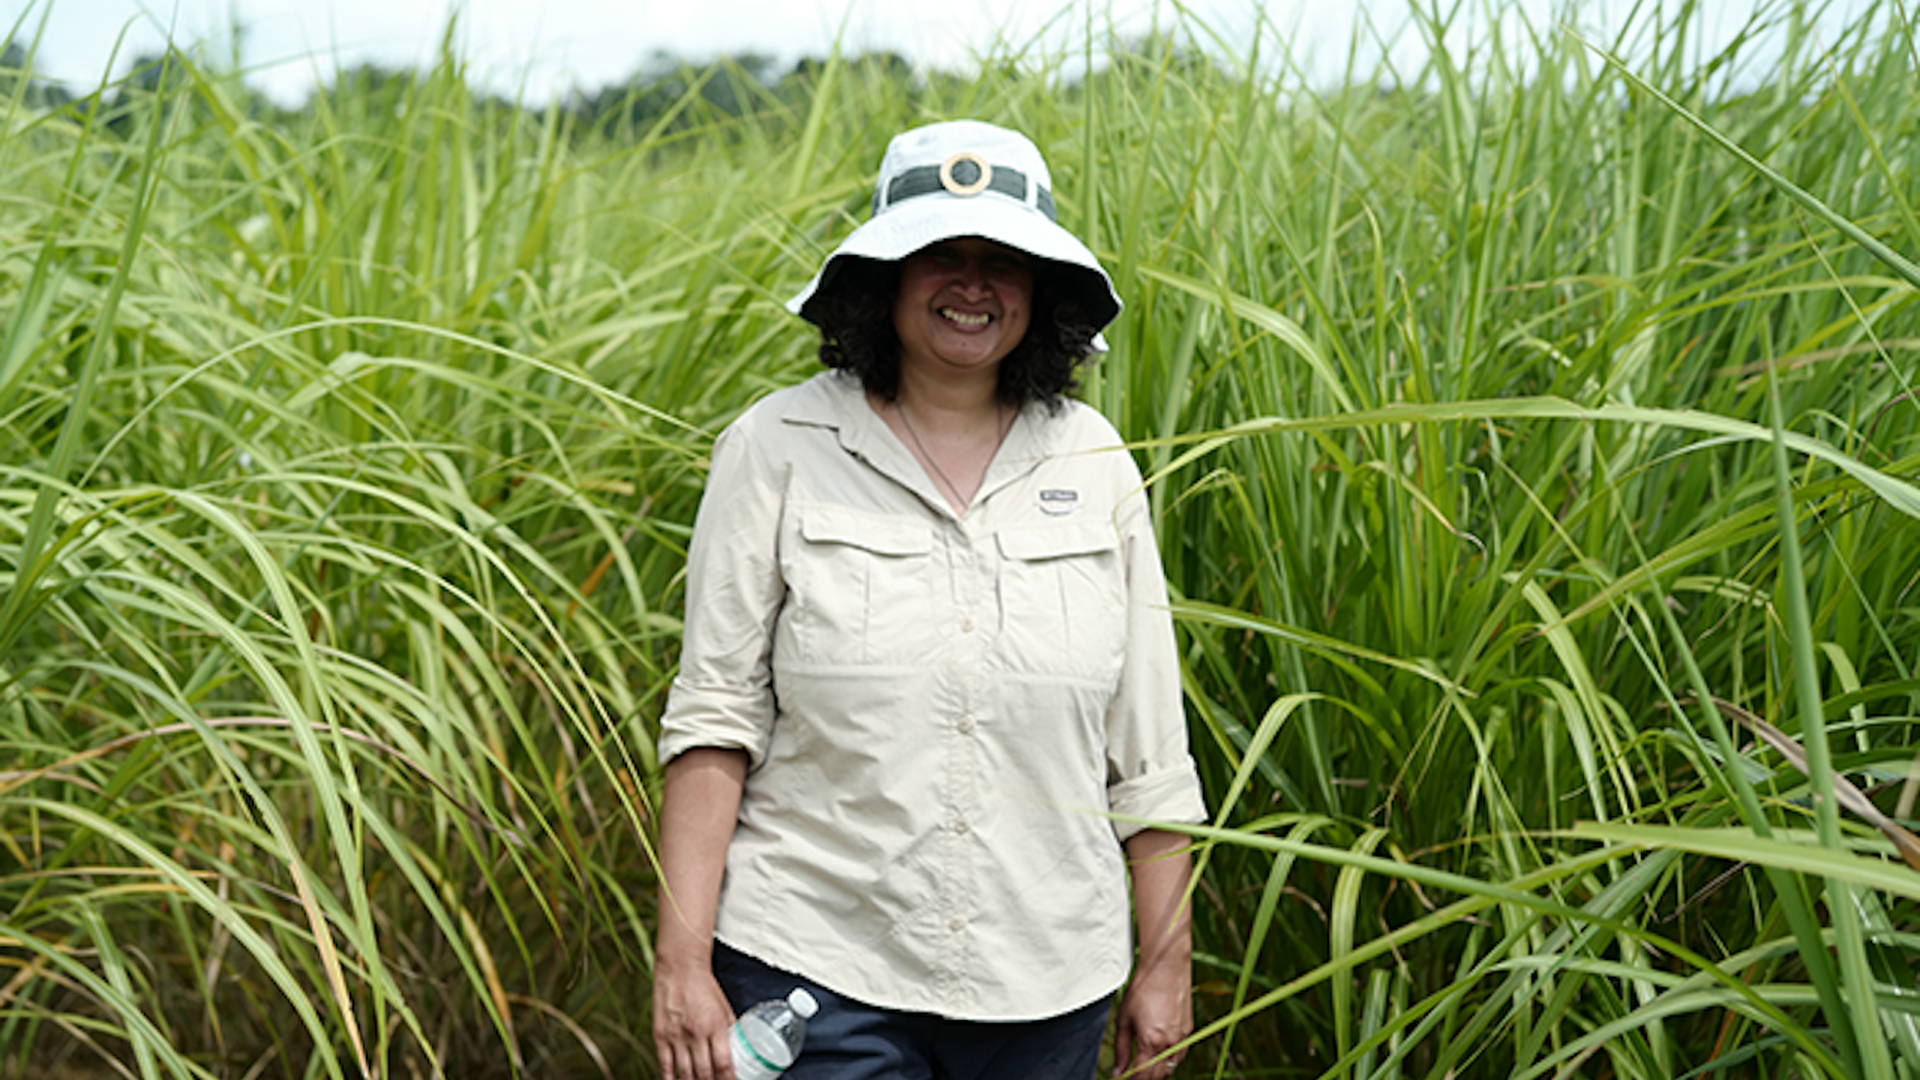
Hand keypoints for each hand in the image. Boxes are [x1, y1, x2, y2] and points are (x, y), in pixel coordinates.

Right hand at [653, 958, 736, 1079]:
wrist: (680, 969)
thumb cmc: (704, 987)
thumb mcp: (724, 1007)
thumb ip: (729, 1029)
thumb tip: (737, 1048)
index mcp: (716, 1026)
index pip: (724, 1063)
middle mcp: (696, 1033)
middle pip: (704, 1073)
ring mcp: (676, 1036)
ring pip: (685, 1073)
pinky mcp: (661, 1035)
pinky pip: (665, 1064)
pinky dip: (670, 1078)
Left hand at [1112, 955, 1190, 1078]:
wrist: (1166, 969)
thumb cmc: (1143, 989)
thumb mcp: (1124, 1019)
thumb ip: (1121, 1049)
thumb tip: (1118, 1070)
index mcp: (1152, 1042)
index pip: (1141, 1076)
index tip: (1123, 1079)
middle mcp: (1170, 1044)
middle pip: (1157, 1076)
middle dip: (1143, 1079)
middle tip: (1131, 1074)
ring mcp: (1182, 1039)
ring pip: (1170, 1068)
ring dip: (1157, 1072)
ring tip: (1144, 1067)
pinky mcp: (1189, 1032)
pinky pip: (1179, 1056)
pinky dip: (1169, 1061)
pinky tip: (1159, 1056)